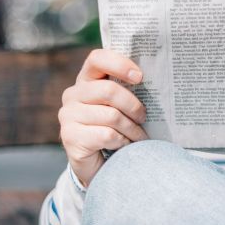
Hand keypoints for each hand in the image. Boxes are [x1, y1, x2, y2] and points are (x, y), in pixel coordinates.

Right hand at [59, 49, 148, 186]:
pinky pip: (107, 134)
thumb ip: (128, 90)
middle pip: (109, 90)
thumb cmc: (116, 129)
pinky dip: (123, 142)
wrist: (99, 165)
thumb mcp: (121, 106)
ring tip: (138, 137)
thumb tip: (157, 79)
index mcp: (86, 80)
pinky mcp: (70, 136)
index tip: (140, 77)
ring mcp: (68, 115)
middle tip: (143, 117)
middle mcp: (72, 95)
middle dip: (133, 106)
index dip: (119, 64)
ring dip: (132, 129)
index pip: (97, 58)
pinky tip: (124, 146)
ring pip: (111, 115)